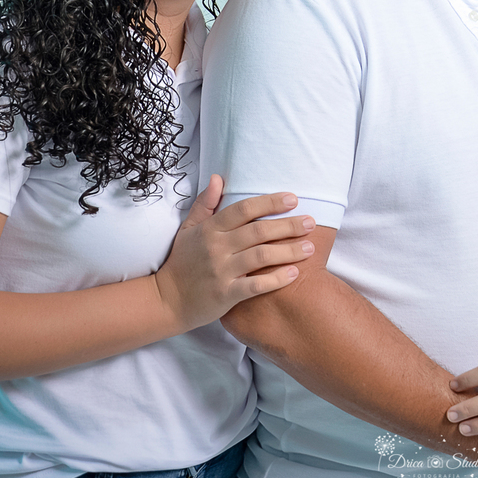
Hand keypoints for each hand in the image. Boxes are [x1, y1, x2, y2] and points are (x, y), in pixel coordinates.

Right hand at [154, 177, 314, 331]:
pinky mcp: (225, 295)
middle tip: (311, 222)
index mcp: (210, 229)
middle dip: (288, 225)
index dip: (270, 202)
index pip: (244, 209)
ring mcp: (221, 271)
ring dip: (288, 251)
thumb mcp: (188, 229)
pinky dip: (276, 280)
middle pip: (258, 231)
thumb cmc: (182, 262)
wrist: (166, 300)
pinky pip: (255, 286)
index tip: (293, 199)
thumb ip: (205, 204)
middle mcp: (216, 247)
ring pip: (261, 256)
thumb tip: (217, 178)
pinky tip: (294, 274)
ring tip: (310, 248)